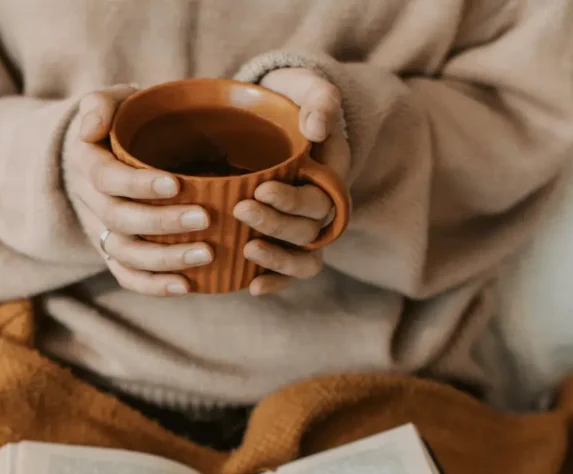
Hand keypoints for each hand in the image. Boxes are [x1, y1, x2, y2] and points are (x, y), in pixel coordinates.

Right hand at [64, 85, 214, 295]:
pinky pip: (129, 277)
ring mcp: (104, 231)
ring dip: (164, 259)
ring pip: (126, 254)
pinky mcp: (117, 253)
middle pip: (120, 219)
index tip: (175, 184)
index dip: (138, 184)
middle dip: (162, 222)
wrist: (111, 153)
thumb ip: (101, 104)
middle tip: (204, 218)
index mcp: (88, 162)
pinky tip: (187, 286)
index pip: (106, 178)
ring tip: (206, 253)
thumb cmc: (123, 122)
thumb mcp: (111, 101)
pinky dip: (154, 286)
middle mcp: (92, 201)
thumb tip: (91, 127)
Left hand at [238, 68, 350, 295]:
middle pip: (308, 230)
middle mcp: (320, 207)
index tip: (261, 189)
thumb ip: (318, 99)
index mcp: (331, 175)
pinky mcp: (282, 241)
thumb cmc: (287, 100)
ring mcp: (301, 228)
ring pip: (304, 258)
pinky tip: (251, 286)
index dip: (292, 200)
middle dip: (276, 224)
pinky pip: (288, 273)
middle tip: (241, 209)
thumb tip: (317, 128)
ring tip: (247, 250)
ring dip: (278, 260)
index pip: (320, 198)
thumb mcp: (304, 87)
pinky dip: (274, 282)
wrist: (268, 116)